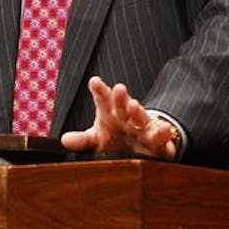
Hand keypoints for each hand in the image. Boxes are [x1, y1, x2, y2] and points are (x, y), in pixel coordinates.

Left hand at [61, 76, 176, 159]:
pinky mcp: (158, 142)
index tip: (94, 82)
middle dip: (120, 98)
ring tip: (134, 106)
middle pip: (123, 105)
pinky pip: (161, 138)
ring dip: (138, 111)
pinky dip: (163, 134)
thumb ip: (83, 140)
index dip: (99, 91)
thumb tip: (64, 140)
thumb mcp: (98, 138)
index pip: (103, 99)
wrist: (143, 146)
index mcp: (111, 113)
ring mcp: (143, 128)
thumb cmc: (117, 138)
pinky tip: (164, 129)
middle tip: (118, 89)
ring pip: (141, 118)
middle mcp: (127, 117)